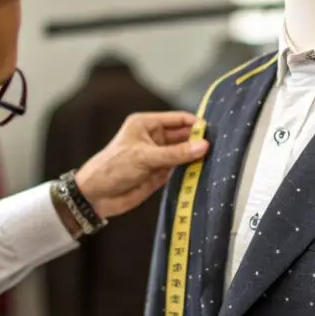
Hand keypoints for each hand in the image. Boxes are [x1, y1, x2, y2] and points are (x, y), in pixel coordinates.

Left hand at [74, 112, 208, 218]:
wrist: (97, 195)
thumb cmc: (112, 168)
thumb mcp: (145, 157)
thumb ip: (175, 153)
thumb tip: (202, 146)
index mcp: (147, 125)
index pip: (178, 119)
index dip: (195, 124)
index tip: (213, 131)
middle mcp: (154, 138)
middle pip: (183, 136)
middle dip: (198, 141)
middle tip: (218, 147)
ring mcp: (158, 156)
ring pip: (183, 154)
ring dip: (195, 157)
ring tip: (215, 160)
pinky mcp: (159, 174)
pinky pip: (179, 170)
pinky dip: (190, 171)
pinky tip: (203, 172)